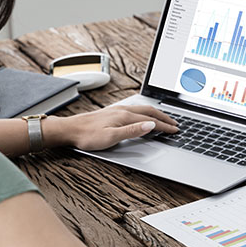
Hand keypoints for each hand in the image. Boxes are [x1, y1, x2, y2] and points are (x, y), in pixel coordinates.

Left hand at [49, 104, 178, 150]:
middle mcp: (123, 110)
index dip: (164, 126)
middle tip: (175, 124)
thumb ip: (133, 131)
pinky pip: (135, 109)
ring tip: (164, 118)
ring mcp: (118, 109)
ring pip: (143, 109)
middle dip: (164, 118)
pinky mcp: (113, 111)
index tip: (175, 130)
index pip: (151, 121)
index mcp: (125, 116)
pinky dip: (146, 112)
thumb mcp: (111, 137)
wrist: (70, 129)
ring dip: (156, 113)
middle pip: (150, 112)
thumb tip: (151, 125)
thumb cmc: (88, 136)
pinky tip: (144, 115)